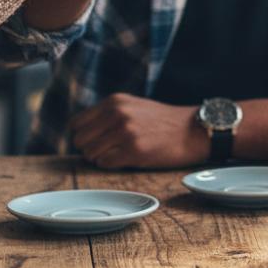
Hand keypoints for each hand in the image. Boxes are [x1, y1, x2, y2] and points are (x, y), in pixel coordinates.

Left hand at [69, 94, 207, 168]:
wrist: (191, 130)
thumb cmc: (161, 122)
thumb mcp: (133, 106)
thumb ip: (108, 114)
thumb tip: (80, 133)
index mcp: (114, 101)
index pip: (76, 123)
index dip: (83, 135)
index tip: (95, 141)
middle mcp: (117, 113)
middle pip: (80, 140)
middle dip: (89, 149)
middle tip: (106, 151)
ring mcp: (125, 131)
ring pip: (90, 154)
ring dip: (100, 158)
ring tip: (118, 154)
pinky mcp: (133, 150)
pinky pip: (105, 164)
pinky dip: (111, 165)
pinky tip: (126, 159)